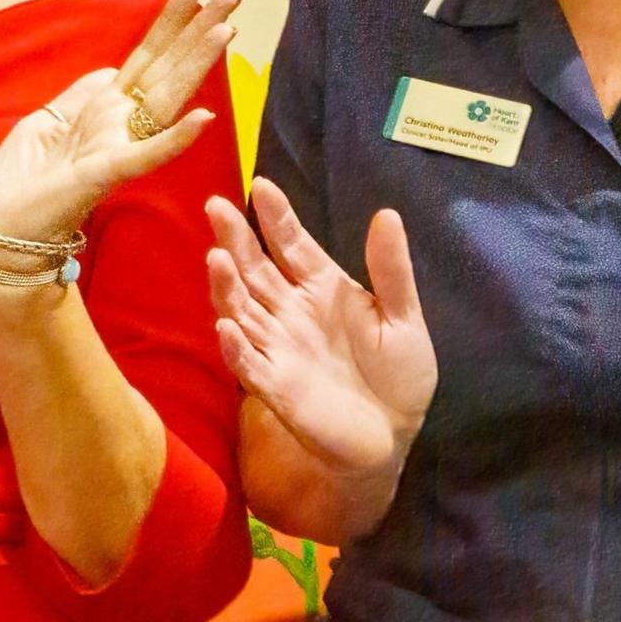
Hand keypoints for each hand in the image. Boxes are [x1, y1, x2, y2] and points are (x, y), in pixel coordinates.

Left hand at [0, 0, 235, 246]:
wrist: (3, 228)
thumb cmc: (23, 180)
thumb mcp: (47, 119)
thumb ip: (82, 94)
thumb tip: (111, 69)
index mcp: (104, 108)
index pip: (148, 56)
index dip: (171, 22)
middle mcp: (119, 122)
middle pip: (166, 66)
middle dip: (198, 28)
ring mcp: (117, 146)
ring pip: (166, 98)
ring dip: (196, 63)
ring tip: (225, 30)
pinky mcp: (105, 173)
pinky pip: (146, 154)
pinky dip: (174, 137)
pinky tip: (203, 118)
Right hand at [208, 181, 437, 495]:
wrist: (394, 436)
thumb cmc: (398, 375)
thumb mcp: (404, 318)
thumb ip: (390, 270)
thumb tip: (387, 213)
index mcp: (321, 288)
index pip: (292, 245)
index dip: (277, 218)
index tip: (262, 185)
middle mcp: (290, 312)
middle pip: (256, 269)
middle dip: (236, 238)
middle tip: (217, 205)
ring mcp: (278, 348)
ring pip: (242, 310)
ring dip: (226, 286)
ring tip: (216, 257)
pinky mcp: (275, 387)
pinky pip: (248, 364)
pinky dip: (235, 346)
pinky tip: (227, 326)